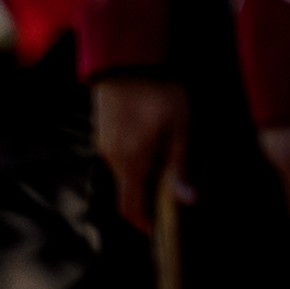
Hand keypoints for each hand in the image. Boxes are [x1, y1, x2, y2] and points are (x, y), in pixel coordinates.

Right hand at [93, 72, 191, 228]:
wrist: (128, 56)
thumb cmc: (161, 91)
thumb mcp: (183, 128)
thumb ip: (183, 166)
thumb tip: (187, 202)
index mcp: (131, 161)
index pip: (129, 207)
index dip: (142, 223)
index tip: (157, 231)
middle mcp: (111, 156)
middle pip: (129, 188)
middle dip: (148, 195)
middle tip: (175, 186)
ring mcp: (104, 141)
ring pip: (124, 170)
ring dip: (142, 173)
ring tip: (168, 156)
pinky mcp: (102, 128)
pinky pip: (118, 152)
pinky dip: (135, 156)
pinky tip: (153, 138)